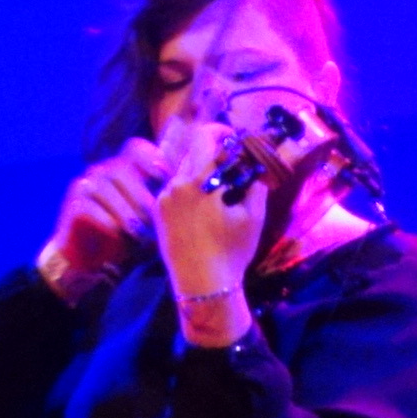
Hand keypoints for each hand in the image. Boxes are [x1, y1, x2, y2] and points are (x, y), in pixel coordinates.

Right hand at [36, 138, 173, 297]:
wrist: (92, 263)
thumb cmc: (128, 239)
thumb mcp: (152, 221)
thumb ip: (167, 204)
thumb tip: (196, 194)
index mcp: (124, 169)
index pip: (136, 148)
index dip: (152, 157)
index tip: (166, 177)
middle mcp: (102, 171)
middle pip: (121, 168)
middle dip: (140, 194)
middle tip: (154, 219)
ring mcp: (85, 186)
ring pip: (104, 186)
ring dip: (125, 211)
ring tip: (139, 233)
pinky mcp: (73, 206)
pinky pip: (89, 206)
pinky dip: (107, 221)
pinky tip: (119, 235)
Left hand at [152, 113, 270, 330]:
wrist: (202, 285)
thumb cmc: (231, 252)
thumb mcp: (253, 218)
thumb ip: (256, 184)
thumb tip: (258, 165)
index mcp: (198, 181)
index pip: (205, 136)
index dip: (221, 131)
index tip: (234, 142)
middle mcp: (175, 184)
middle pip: (193, 150)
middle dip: (213, 153)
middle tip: (230, 166)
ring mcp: (163, 199)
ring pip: (182, 170)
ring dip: (201, 172)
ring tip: (218, 192)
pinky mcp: (158, 212)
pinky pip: (174, 188)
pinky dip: (189, 189)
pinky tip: (204, 208)